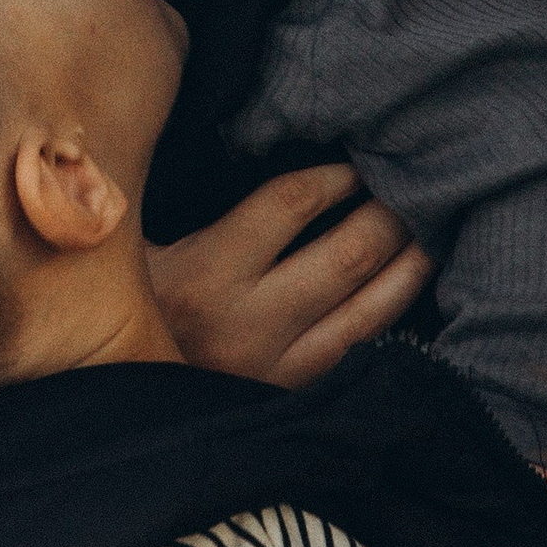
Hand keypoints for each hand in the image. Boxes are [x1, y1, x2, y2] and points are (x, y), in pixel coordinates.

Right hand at [147, 166, 434, 387]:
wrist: (115, 404)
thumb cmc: (133, 309)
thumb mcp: (141, 253)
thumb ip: (185, 207)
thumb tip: (238, 142)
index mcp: (204, 275)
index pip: (290, 204)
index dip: (334, 176)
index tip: (355, 164)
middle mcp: (247, 322)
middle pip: (347, 254)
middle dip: (389, 214)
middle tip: (413, 185)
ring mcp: (278, 366)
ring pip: (372, 308)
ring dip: (411, 263)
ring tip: (431, 229)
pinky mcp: (297, 395)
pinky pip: (364, 347)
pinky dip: (395, 310)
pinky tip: (411, 285)